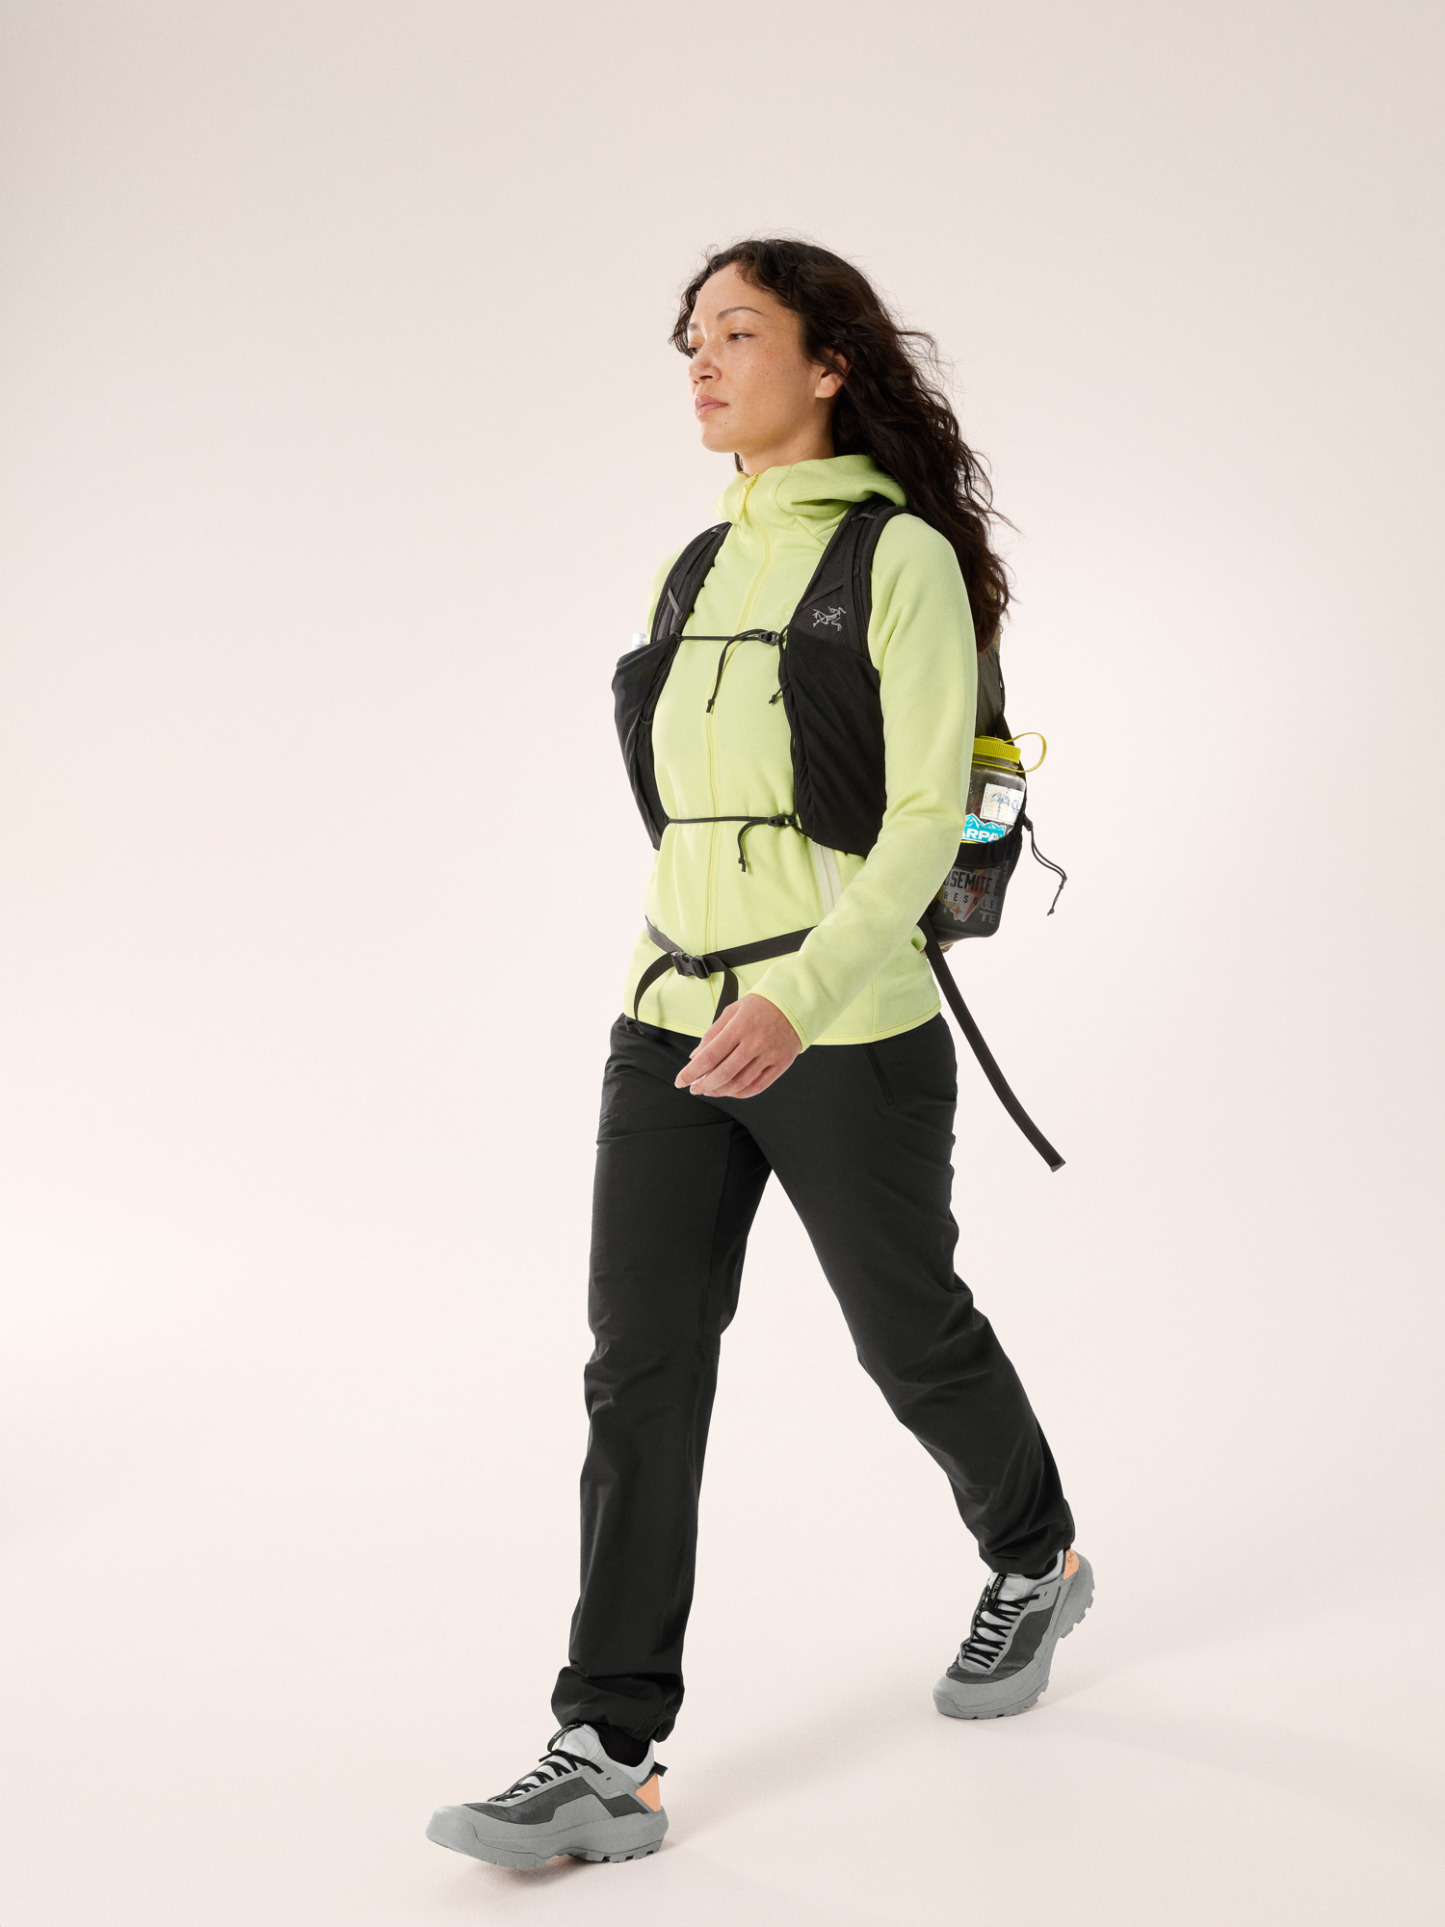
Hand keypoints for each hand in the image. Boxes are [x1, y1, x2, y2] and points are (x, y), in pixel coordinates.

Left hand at [674, 993, 801, 1098]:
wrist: (794, 1003)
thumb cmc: (760, 1006)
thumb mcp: (732, 1011)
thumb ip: (712, 1034)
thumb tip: (695, 1056)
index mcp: (739, 1027)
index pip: (710, 1056)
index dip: (691, 1072)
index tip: (681, 1081)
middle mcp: (755, 1042)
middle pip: (723, 1074)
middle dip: (704, 1085)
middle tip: (694, 1088)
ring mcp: (769, 1055)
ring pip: (740, 1083)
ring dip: (720, 1091)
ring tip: (709, 1090)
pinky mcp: (781, 1064)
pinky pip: (758, 1086)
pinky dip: (740, 1093)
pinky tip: (730, 1091)